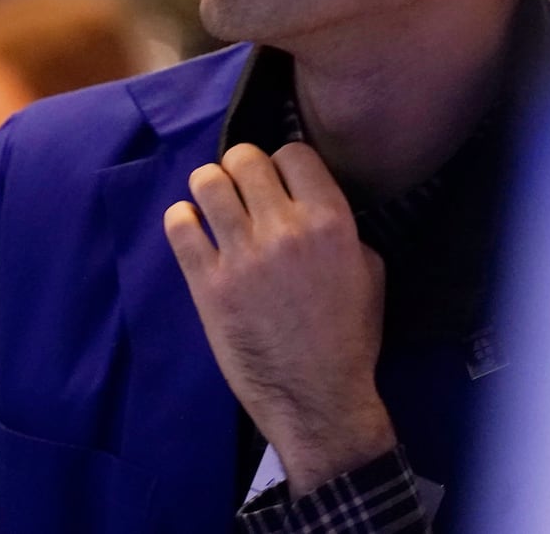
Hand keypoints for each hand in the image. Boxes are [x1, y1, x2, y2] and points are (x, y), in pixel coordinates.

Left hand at [164, 141, 394, 495]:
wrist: (316, 397)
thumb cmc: (348, 336)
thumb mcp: (370, 270)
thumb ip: (342, 227)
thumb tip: (309, 201)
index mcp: (330, 221)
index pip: (292, 152)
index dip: (284, 163)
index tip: (280, 182)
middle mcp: (284, 229)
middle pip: (245, 158)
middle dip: (242, 168)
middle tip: (243, 190)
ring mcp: (242, 255)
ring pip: (206, 182)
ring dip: (209, 186)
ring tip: (215, 205)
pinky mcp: (207, 284)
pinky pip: (179, 226)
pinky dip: (183, 220)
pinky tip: (193, 230)